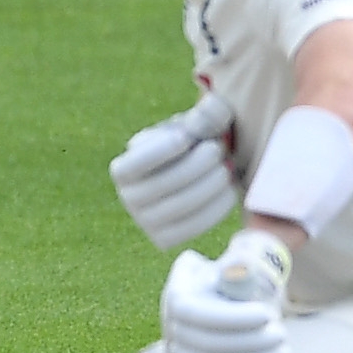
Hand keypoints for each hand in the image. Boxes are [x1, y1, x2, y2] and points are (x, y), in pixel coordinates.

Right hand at [110, 93, 237, 247]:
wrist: (197, 180)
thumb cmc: (194, 147)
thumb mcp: (196, 126)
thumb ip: (206, 115)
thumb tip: (208, 113)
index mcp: (123, 169)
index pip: (134, 163)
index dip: (160, 150)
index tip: (187, 137)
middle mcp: (128, 198)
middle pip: (162, 185)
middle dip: (196, 166)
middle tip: (218, 150)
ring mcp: (146, 222)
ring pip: (179, 207)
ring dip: (210, 186)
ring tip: (226, 169)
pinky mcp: (166, 239)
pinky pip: (191, 228)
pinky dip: (215, 209)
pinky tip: (229, 190)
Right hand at [158, 231, 291, 352]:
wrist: (218, 303)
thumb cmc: (231, 284)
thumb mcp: (232, 269)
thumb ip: (237, 268)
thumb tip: (241, 269)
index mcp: (177, 298)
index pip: (197, 315)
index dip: (234, 319)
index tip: (266, 314)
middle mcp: (172, 330)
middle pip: (209, 346)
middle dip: (253, 343)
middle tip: (283, 335)